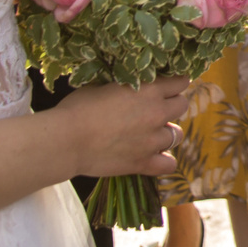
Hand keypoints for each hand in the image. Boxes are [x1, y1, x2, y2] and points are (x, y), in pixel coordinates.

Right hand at [55, 75, 199, 178]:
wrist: (66, 140)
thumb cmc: (78, 108)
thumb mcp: (102, 86)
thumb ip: (124, 87)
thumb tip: (128, 86)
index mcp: (149, 90)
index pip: (180, 82)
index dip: (173, 84)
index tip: (166, 87)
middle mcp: (157, 113)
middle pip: (182, 106)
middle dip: (171, 106)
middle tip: (155, 110)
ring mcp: (152, 140)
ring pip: (177, 135)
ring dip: (165, 133)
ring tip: (149, 134)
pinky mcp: (144, 163)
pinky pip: (168, 164)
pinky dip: (162, 160)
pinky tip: (151, 156)